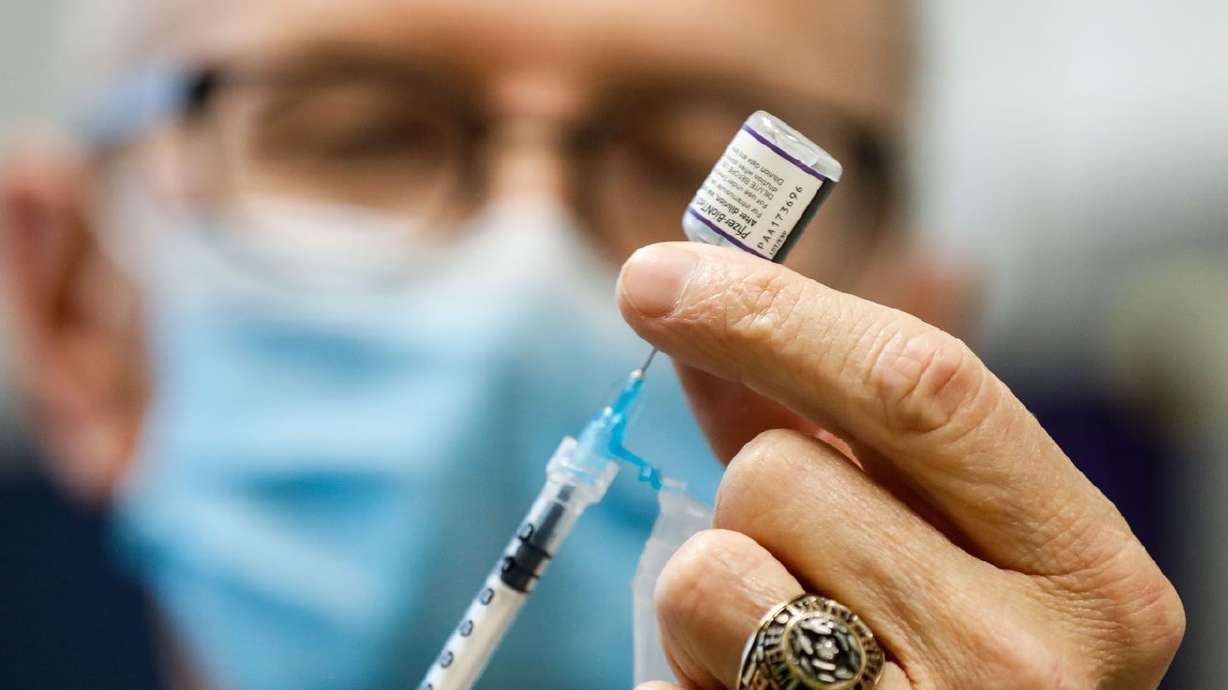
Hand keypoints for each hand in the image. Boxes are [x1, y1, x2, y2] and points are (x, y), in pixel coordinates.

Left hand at [616, 243, 1183, 689]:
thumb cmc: (937, 668)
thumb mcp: (925, 543)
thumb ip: (829, 431)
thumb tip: (712, 317)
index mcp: (1086, 569)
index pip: (924, 385)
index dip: (773, 310)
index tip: (656, 276)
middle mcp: (1035, 660)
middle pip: (787, 470)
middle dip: (750, 486)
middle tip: (787, 537)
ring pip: (717, 561)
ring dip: (717, 587)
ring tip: (786, 644)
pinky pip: (689, 655)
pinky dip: (692, 661)